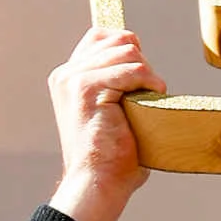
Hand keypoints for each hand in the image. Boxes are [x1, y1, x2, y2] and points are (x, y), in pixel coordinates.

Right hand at [46, 28, 166, 220]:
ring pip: (127, 51)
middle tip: (149, 92)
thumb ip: (117, 84)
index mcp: (68, 78)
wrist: (98, 183)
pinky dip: (150, 82)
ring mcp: (73, 79)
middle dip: (142, 62)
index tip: (143, 77)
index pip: (101, 36)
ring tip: (151, 98)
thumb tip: (143, 65)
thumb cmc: (112, 158)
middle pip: (118, 39)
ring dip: (148, 73)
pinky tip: (155, 97)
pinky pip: (133, 69)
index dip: (129, 48)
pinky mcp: (87, 89)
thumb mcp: (112, 112)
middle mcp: (66, 74)